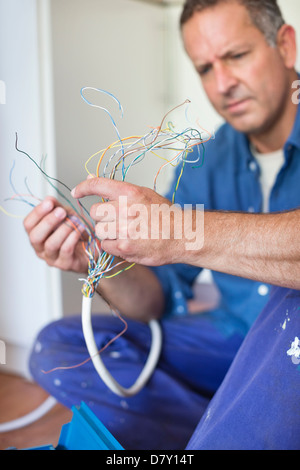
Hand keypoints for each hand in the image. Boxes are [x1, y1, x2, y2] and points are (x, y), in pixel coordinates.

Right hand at [23, 196, 90, 272]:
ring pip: (51, 244)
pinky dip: (73, 237)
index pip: (28, 225)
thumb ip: (56, 207)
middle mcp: (40, 249)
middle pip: (35, 237)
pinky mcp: (65, 264)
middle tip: (61, 212)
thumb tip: (49, 199)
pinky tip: (80, 229)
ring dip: (63, 229)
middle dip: (48, 222)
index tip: (49, 203)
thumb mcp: (66, 216)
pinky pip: (66, 250)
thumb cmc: (76, 233)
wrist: (93, 250)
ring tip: (74, 221)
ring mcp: (52, 258)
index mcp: (37, 235)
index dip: (37, 213)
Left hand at [71, 177, 185, 265]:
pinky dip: (113, 245)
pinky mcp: (124, 247)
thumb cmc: (163, 214)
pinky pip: (106, 246)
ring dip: (107, 232)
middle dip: (103, 216)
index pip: (97, 185)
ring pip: (99, 230)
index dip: (83, 188)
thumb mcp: (143, 194)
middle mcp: (125, 208)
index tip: (77, 193)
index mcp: (130, 192)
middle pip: (95, 212)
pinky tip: (127, 242)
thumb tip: (90, 179)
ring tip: (125, 232)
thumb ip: (117, 190)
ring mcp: (124, 229)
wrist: (182, 235)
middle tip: (117, 219)